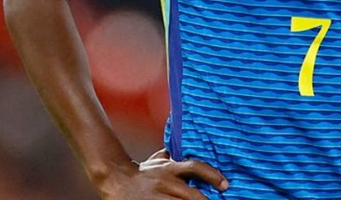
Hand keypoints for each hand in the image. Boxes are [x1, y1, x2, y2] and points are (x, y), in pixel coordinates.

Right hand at [95, 150, 228, 199]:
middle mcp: (165, 181)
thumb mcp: (157, 160)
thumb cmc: (141, 172)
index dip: (212, 175)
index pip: (195, 167)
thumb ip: (172, 156)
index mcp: (170, 168)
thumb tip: (186, 145)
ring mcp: (157, 196)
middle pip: (192, 195)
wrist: (115, 180)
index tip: (226, 185)